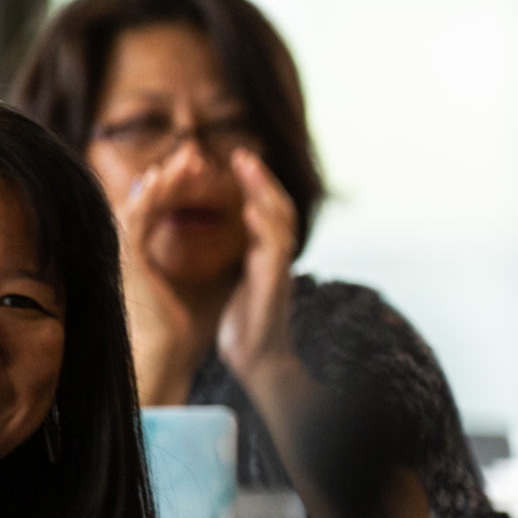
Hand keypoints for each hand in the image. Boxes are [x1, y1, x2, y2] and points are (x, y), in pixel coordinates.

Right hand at [117, 150, 214, 404]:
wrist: (165, 363)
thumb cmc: (180, 335)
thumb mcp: (197, 288)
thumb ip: (202, 264)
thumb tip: (225, 249)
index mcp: (144, 260)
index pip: (155, 214)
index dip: (174, 188)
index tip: (196, 170)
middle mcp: (129, 255)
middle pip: (143, 203)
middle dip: (168, 176)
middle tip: (191, 153)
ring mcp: (123, 259)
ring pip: (136, 206)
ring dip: (161, 180)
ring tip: (185, 159)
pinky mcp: (127, 265)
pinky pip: (134, 223)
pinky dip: (147, 198)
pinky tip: (161, 179)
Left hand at [216, 148, 299, 384]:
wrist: (258, 363)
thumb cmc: (245, 328)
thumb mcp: (239, 284)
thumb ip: (243, 257)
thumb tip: (238, 235)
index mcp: (266, 256)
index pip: (266, 211)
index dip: (255, 186)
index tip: (238, 161)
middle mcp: (277, 259)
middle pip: (278, 208)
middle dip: (261, 179)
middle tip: (242, 153)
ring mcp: (279, 271)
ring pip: (280, 221)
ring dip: (263, 192)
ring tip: (247, 167)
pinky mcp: (274, 286)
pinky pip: (273, 250)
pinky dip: (263, 227)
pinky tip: (250, 208)